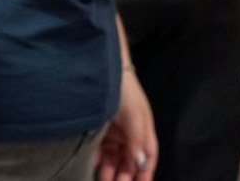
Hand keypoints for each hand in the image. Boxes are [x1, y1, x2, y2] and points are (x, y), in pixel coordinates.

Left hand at [95, 66, 155, 180]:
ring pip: (114, 158)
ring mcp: (115, 132)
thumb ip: (137, 142)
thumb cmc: (124, 91)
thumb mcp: (134, 117)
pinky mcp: (100, 128)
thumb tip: (141, 163)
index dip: (145, 174)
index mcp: (144, 133)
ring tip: (103, 180)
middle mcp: (130, 135)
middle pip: (129, 162)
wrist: (103, 68)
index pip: (147, 159)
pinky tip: (92, 166)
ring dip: (110, 171)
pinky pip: (99, 149)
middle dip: (124, 176)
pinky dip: (97, 159)